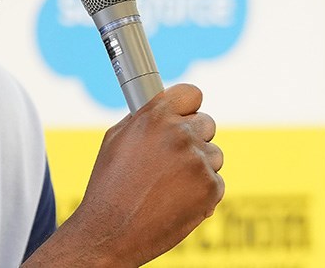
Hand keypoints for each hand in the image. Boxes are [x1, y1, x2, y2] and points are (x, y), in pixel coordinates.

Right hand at [25, 83, 223, 267]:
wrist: (111, 230)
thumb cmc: (109, 186)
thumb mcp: (116, 140)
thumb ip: (143, 119)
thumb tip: (161, 108)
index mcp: (154, 116)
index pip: (191, 93)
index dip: (188, 106)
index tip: (185, 114)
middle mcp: (179, 134)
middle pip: (207, 123)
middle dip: (194, 139)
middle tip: (173, 158)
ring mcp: (197, 161)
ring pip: (214, 154)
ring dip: (199, 167)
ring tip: (169, 185)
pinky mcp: (210, 188)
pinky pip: (216, 182)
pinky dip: (202, 192)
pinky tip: (176, 201)